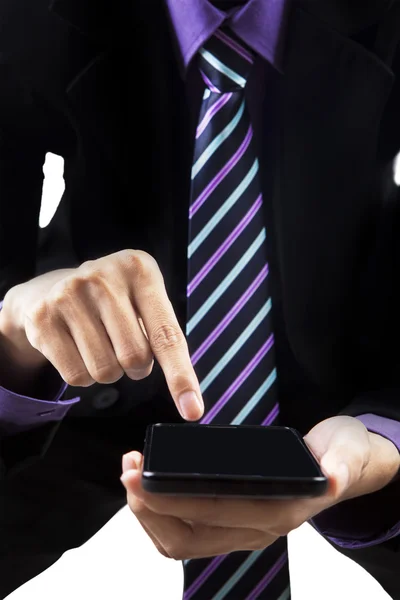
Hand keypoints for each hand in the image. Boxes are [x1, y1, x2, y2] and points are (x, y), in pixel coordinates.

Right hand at [0, 250, 202, 419]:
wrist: (48, 289)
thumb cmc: (111, 302)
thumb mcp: (143, 300)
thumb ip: (164, 336)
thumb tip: (187, 398)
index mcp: (139, 270)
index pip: (167, 335)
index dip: (181, 376)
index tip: (193, 411)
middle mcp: (103, 277)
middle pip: (135, 358)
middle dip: (136, 366)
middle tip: (124, 347)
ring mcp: (68, 294)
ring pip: (104, 371)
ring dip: (109, 371)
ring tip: (99, 344)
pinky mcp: (43, 318)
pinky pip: (76, 376)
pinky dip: (83, 375)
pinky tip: (76, 348)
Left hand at [121, 416, 399, 558]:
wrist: (342, 465)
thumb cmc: (338, 455)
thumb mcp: (346, 451)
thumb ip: (340, 464)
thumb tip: (331, 478)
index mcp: (279, 510)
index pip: (215, 512)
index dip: (173, 499)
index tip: (141, 478)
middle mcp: (257, 529)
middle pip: (188, 537)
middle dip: (149, 507)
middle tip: (127, 471)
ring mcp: (242, 530)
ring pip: (182, 541)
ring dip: (149, 512)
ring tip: (132, 474)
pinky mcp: (232, 522)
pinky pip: (186, 534)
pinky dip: (160, 513)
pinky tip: (149, 486)